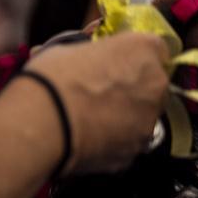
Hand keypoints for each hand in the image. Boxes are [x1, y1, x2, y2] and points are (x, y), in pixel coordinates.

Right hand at [24, 32, 169, 173]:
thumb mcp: (71, 48)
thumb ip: (96, 53)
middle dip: (135, 87)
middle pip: (154, 83)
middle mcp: (155, 83)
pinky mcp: (136, 149)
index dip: (136, 56)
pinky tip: (92, 137)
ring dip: (127, 115)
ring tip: (94, 118)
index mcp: (143, 49)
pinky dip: (116, 140)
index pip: (155, 48)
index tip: (122, 62)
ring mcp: (149, 119)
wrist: (42, 124)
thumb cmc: (53, 79)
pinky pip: (130, 140)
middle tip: (105, 92)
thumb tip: (89, 59)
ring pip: (144, 114)